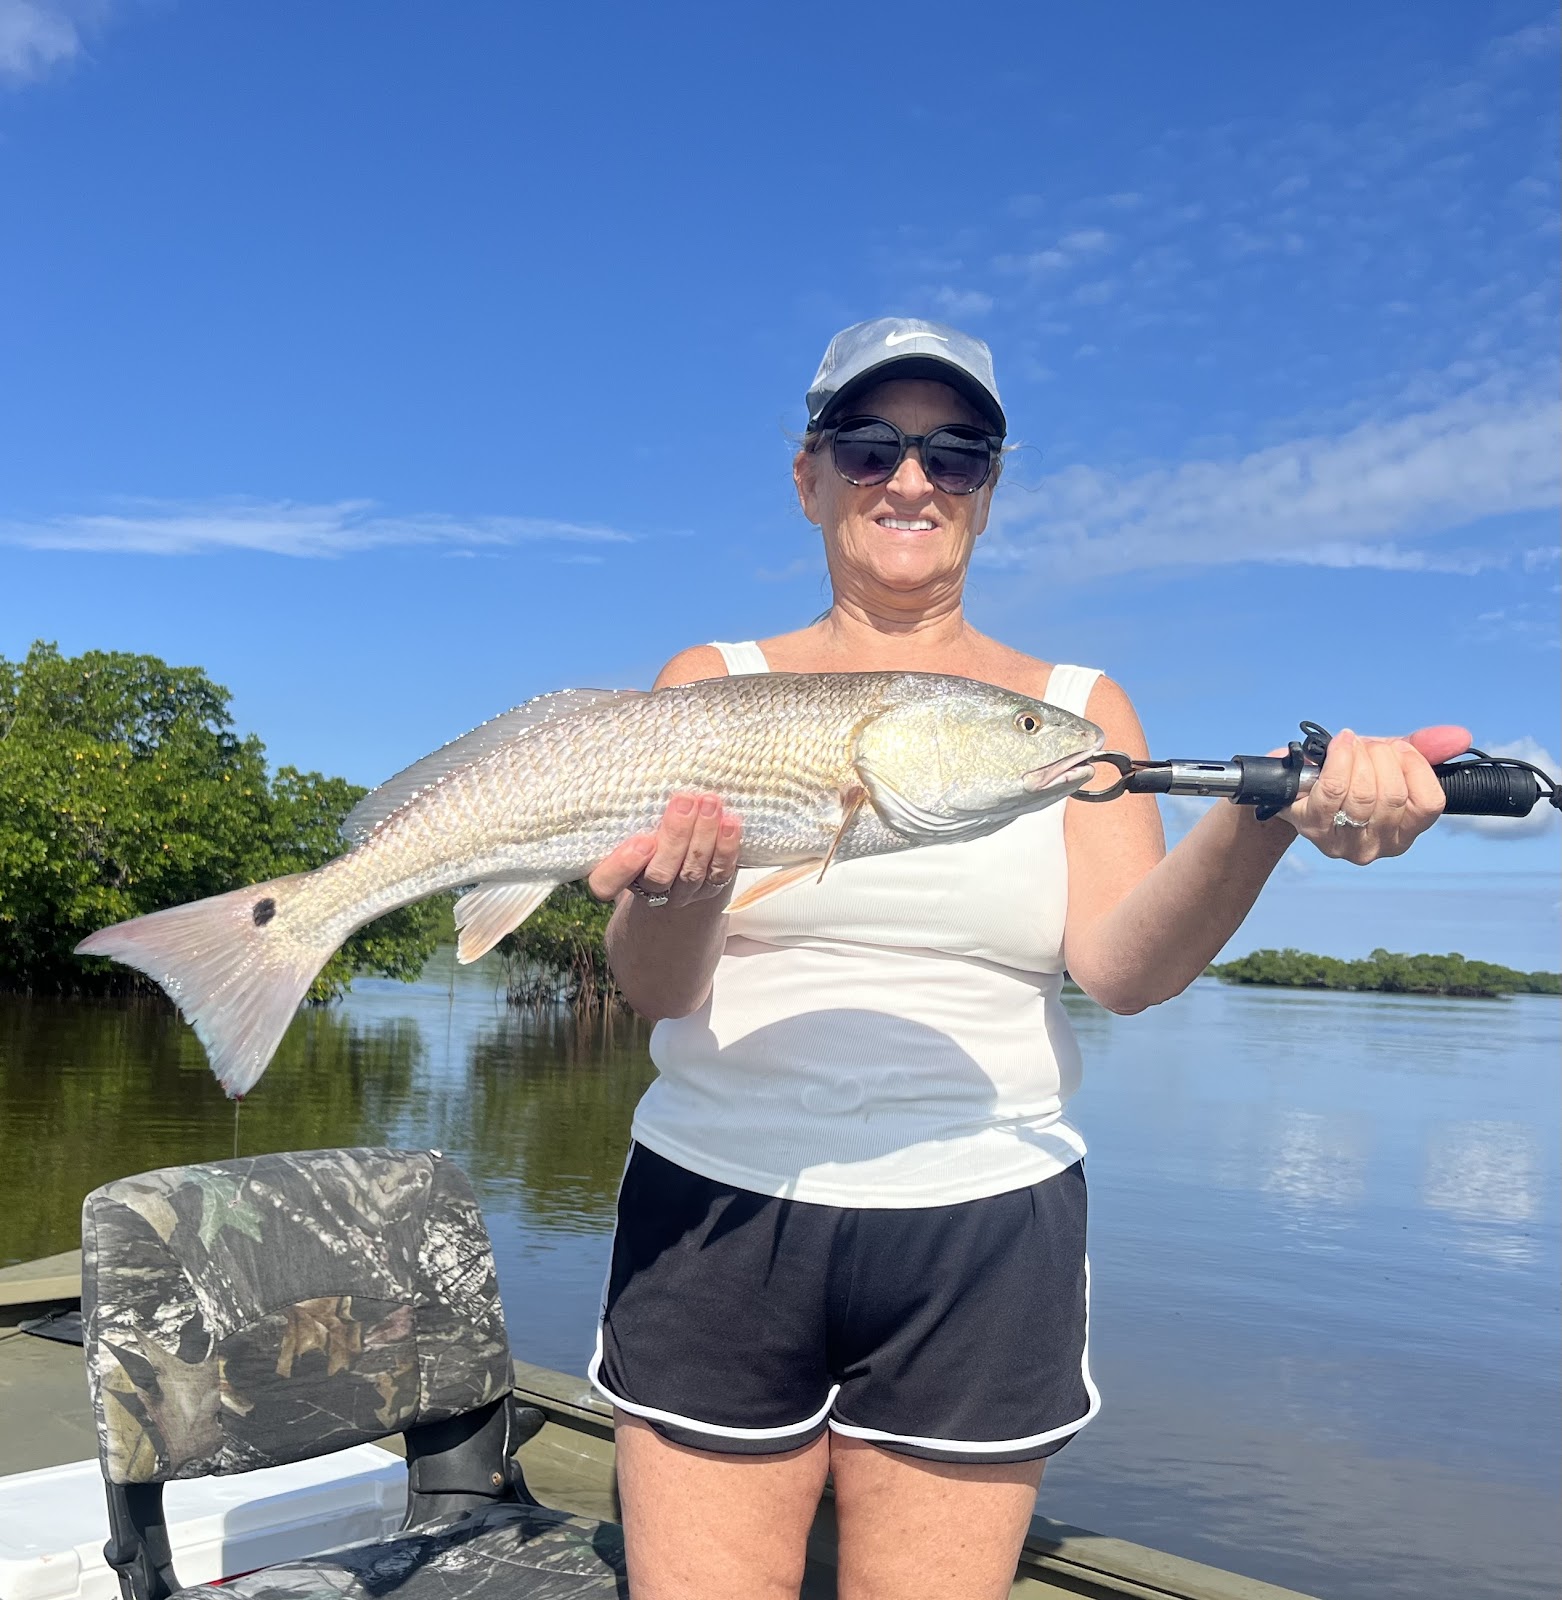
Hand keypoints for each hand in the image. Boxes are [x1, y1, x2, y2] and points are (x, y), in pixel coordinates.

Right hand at [587, 793, 742, 908]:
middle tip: (685, 800)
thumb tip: (639, 767)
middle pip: (659, 873)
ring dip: (703, 835)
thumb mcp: (628, 825)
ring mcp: (681, 892)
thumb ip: (631, 810)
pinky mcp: (710, 888)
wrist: (678, 868)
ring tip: (710, 803)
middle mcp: (648, 889)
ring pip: (691, 871)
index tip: (641, 840)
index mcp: (617, 875)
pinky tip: (730, 823)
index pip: (606, 883)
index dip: (621, 867)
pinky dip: (726, 847)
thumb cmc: (644, 832)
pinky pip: (719, 872)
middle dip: (675, 835)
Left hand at [1280, 725, 1470, 862]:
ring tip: (1351, 745)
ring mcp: (1344, 843)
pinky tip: (1339, 744)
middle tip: (1369, 746)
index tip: (1399, 749)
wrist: (1300, 783)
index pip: (1429, 804)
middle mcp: (1379, 846)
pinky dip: (1339, 759)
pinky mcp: (1313, 829)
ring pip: (1363, 794)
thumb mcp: (1390, 760)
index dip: (1416, 767)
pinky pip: (1333, 789)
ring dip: (1358, 757)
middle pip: (1393, 795)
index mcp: (1406, 832)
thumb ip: (1425, 750)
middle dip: (1382, 757)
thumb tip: (1459, 736)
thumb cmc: (1351, 774)